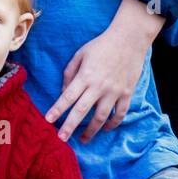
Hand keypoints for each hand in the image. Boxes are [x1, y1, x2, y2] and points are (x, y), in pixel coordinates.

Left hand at [46, 0, 162, 142]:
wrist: (129, 39)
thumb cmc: (102, 45)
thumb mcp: (80, 54)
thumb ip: (70, 72)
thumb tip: (64, 91)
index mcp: (85, 76)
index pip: (68, 96)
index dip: (57, 109)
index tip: (48, 120)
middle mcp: (99, 86)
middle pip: (82, 110)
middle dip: (70, 126)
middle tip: (61, 139)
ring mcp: (114, 91)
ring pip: (101, 117)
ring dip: (91, 130)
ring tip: (83, 139)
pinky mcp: (127, 93)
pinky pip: (120, 113)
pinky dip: (113, 123)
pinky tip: (105, 128)